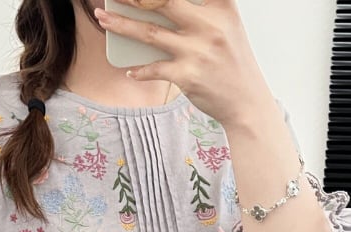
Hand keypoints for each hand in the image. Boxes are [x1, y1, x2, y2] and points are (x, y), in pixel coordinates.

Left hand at [93, 0, 273, 129]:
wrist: (247, 102)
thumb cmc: (232, 63)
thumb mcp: (226, 27)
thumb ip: (201, 12)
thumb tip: (155, 8)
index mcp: (222, 6)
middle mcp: (209, 25)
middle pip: (161, 1)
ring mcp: (197, 50)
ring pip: (150, 32)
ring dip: (121, 24)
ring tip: (103, 18)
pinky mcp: (187, 75)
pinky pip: (154, 69)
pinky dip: (139, 70)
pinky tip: (129, 69)